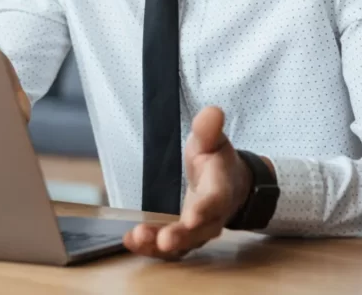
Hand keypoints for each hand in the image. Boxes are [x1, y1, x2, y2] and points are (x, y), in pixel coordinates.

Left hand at [124, 106, 261, 259]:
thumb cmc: (217, 161)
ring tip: (137, 239)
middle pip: (198, 232)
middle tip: (163, 240)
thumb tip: (212, 112)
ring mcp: (197, 231)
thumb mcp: (213, 140)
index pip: (215, 201)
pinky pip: (169, 248)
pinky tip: (130, 242)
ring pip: (182, 245)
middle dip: (180, 236)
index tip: (193, 216)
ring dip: (159, 246)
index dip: (205, 209)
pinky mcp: (183, 237)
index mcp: (220, 190)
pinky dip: (150, 248)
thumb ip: (209, 129)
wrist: (231, 185)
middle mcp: (211, 217)